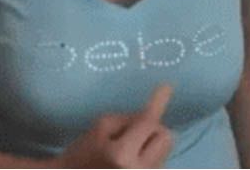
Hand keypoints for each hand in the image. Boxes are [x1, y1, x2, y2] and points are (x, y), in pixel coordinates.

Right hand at [56, 84, 174, 167]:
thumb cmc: (82, 154)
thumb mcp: (102, 128)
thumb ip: (131, 117)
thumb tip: (163, 96)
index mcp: (122, 156)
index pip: (149, 123)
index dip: (156, 104)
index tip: (167, 86)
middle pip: (166, 138)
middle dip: (152, 132)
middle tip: (132, 135)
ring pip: (166, 151)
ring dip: (152, 145)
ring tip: (130, 151)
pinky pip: (160, 163)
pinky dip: (150, 158)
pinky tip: (132, 161)